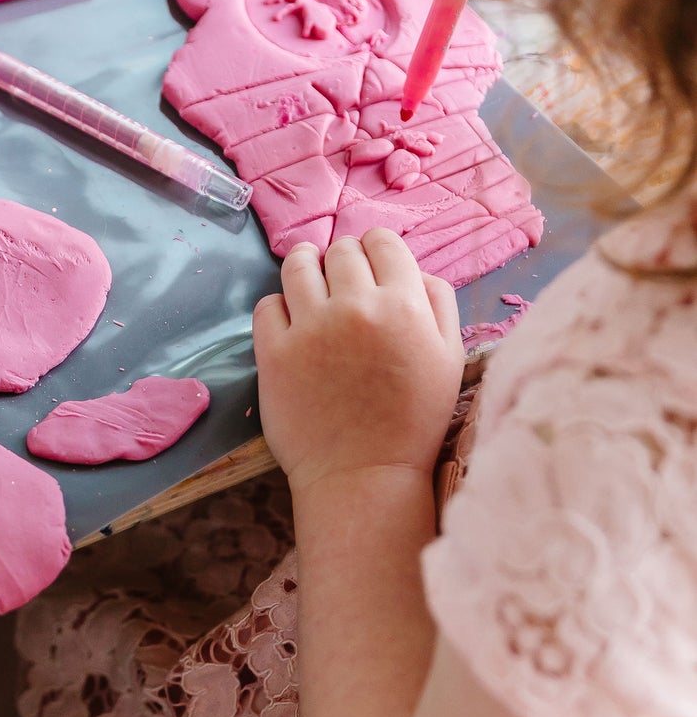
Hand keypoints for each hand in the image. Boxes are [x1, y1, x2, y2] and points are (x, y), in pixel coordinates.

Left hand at [253, 229, 462, 497]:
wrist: (364, 475)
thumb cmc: (413, 420)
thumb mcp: (449, 358)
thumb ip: (438, 303)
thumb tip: (414, 269)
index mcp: (403, 305)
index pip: (383, 242)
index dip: (376, 247)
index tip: (370, 261)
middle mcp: (355, 307)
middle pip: (341, 250)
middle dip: (343, 258)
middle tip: (342, 279)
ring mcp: (310, 328)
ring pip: (298, 266)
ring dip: (305, 264)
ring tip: (308, 275)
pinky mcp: (273, 353)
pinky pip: (267, 304)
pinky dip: (278, 306)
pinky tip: (291, 320)